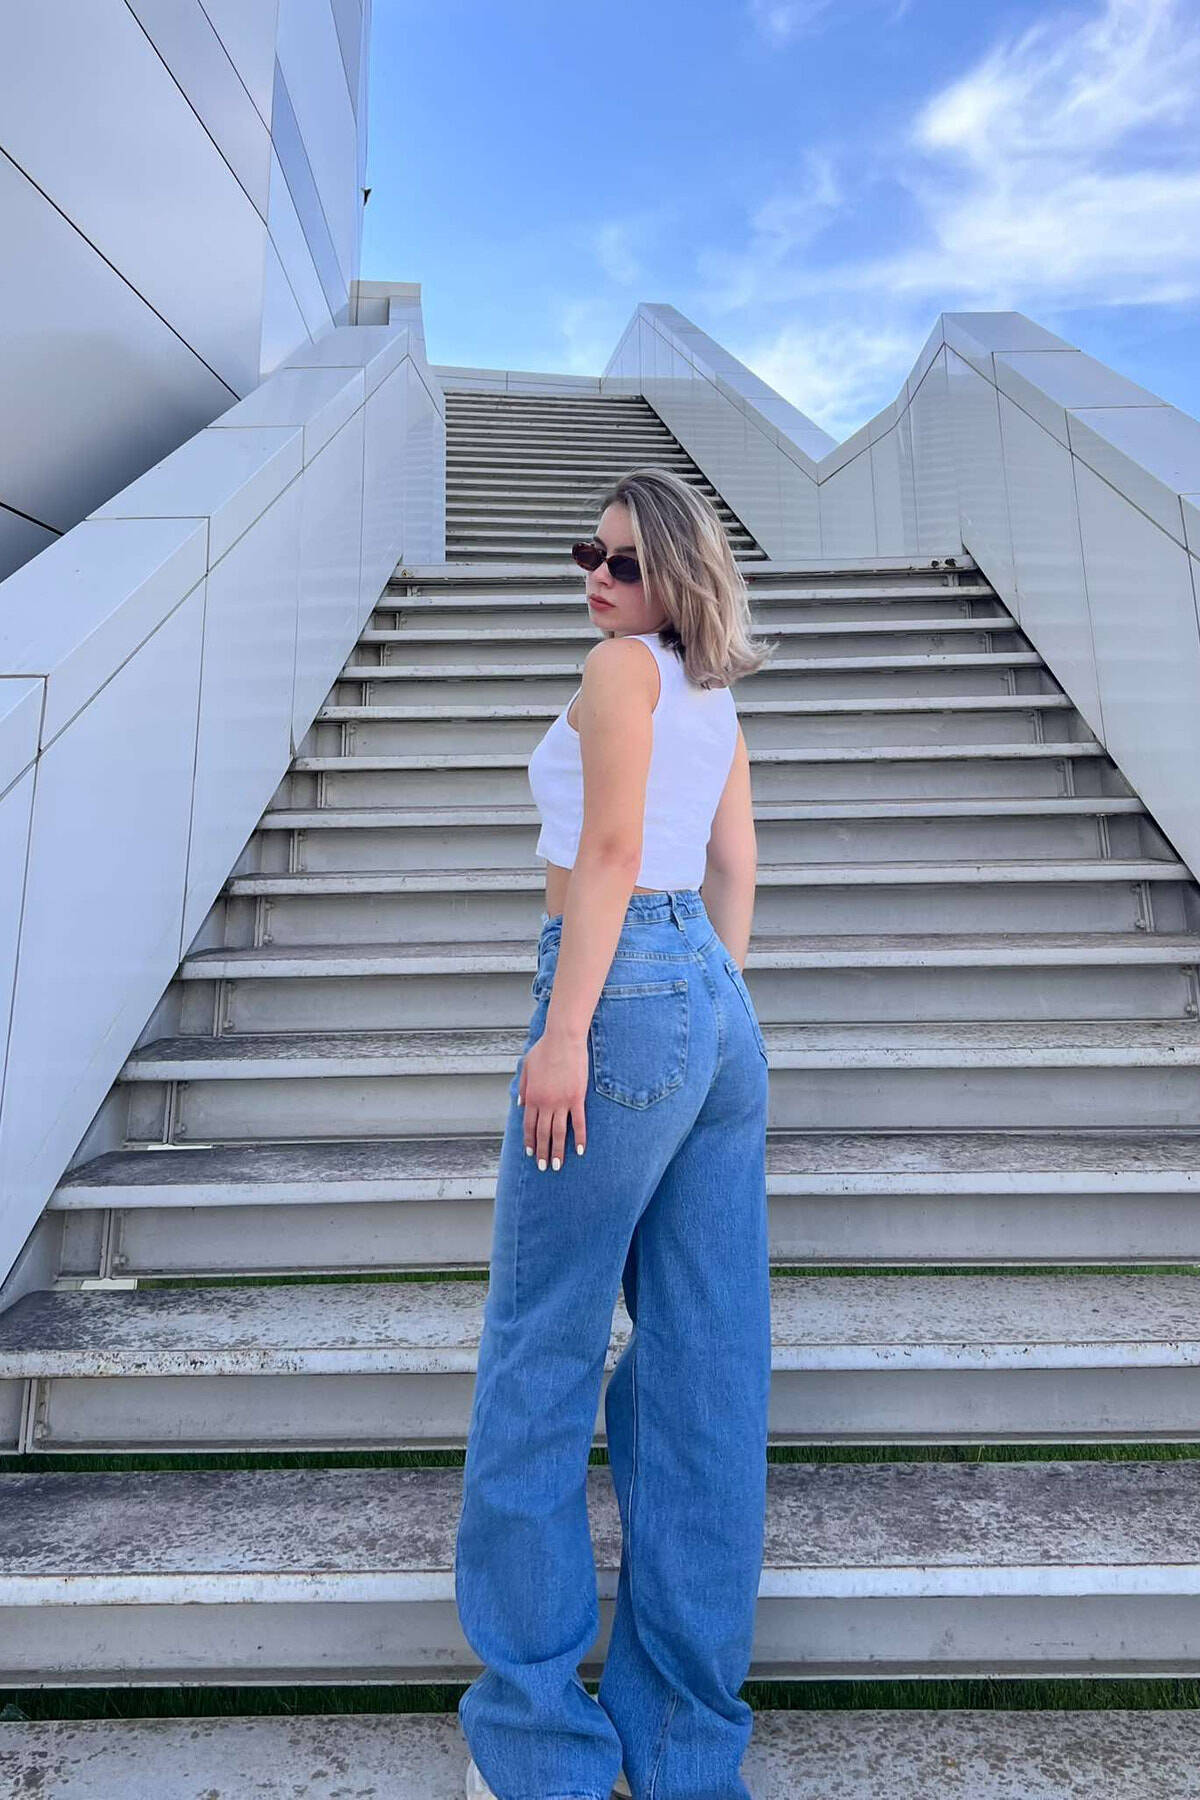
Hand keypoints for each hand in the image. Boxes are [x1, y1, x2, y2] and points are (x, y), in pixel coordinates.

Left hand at [518, 1027, 587, 1168]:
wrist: (562, 1040)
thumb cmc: (544, 1049)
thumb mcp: (527, 1067)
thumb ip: (523, 1087)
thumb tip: (521, 1105)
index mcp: (531, 1096)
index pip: (529, 1125)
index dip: (530, 1141)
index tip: (531, 1154)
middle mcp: (545, 1103)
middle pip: (543, 1133)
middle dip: (542, 1152)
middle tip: (543, 1167)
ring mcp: (562, 1102)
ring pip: (559, 1132)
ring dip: (557, 1151)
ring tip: (557, 1165)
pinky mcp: (577, 1098)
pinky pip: (578, 1122)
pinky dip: (579, 1138)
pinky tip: (580, 1150)